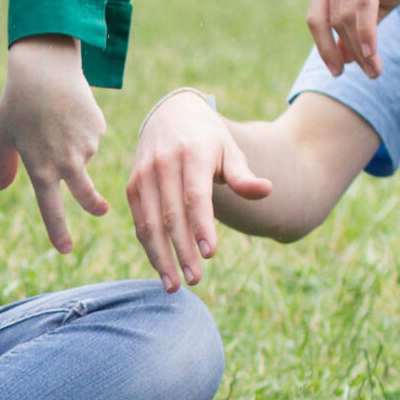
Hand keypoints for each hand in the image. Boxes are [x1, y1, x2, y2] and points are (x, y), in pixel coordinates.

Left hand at [0, 34, 109, 252]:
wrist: (45, 66)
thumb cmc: (17, 102)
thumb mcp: (3, 135)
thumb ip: (3, 166)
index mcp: (40, 169)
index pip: (51, 209)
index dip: (58, 232)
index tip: (65, 250)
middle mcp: (66, 163)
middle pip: (85, 195)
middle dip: (94, 206)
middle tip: (102, 211)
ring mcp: (86, 146)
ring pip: (82, 155)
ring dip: (72, 145)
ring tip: (54, 117)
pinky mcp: (99, 128)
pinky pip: (91, 135)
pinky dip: (81, 128)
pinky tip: (70, 110)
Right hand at [125, 89, 273, 290]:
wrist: (171, 114)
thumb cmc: (209, 139)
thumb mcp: (230, 150)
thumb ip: (244, 175)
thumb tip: (267, 190)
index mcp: (192, 154)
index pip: (195, 195)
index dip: (201, 226)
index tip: (210, 254)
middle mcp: (163, 164)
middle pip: (171, 214)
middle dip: (182, 251)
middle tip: (195, 280)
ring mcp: (144, 175)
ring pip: (149, 223)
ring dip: (161, 257)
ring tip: (174, 285)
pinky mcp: (132, 186)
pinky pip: (139, 221)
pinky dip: (149, 247)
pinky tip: (162, 267)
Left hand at [306, 0, 399, 78]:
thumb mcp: (377, 0)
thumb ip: (357, 26)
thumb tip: (344, 59)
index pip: (316, 18)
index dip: (324, 48)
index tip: (337, 72)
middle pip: (335, 21)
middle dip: (350, 53)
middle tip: (370, 74)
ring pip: (348, 16)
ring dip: (362, 49)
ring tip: (375, 70)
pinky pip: (364, 5)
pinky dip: (366, 32)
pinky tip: (372, 53)